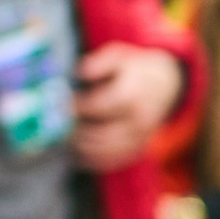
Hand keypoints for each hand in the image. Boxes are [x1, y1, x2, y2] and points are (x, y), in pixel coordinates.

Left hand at [70, 43, 184, 171]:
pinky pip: (114, 161)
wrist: (164, 84)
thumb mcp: (118, 56)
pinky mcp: (138, 149)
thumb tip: (79, 72)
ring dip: (82, 148)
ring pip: (107, 151)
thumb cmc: (133, 69)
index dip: (77, 106)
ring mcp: (140, 137)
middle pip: (101, 133)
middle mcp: (139, 119)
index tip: (58, 104)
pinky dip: (94, 161)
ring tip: (62, 140)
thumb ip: (99, 63)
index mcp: (133, 94)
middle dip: (76, 131)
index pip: (99, 105)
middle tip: (55, 127)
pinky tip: (76, 155)